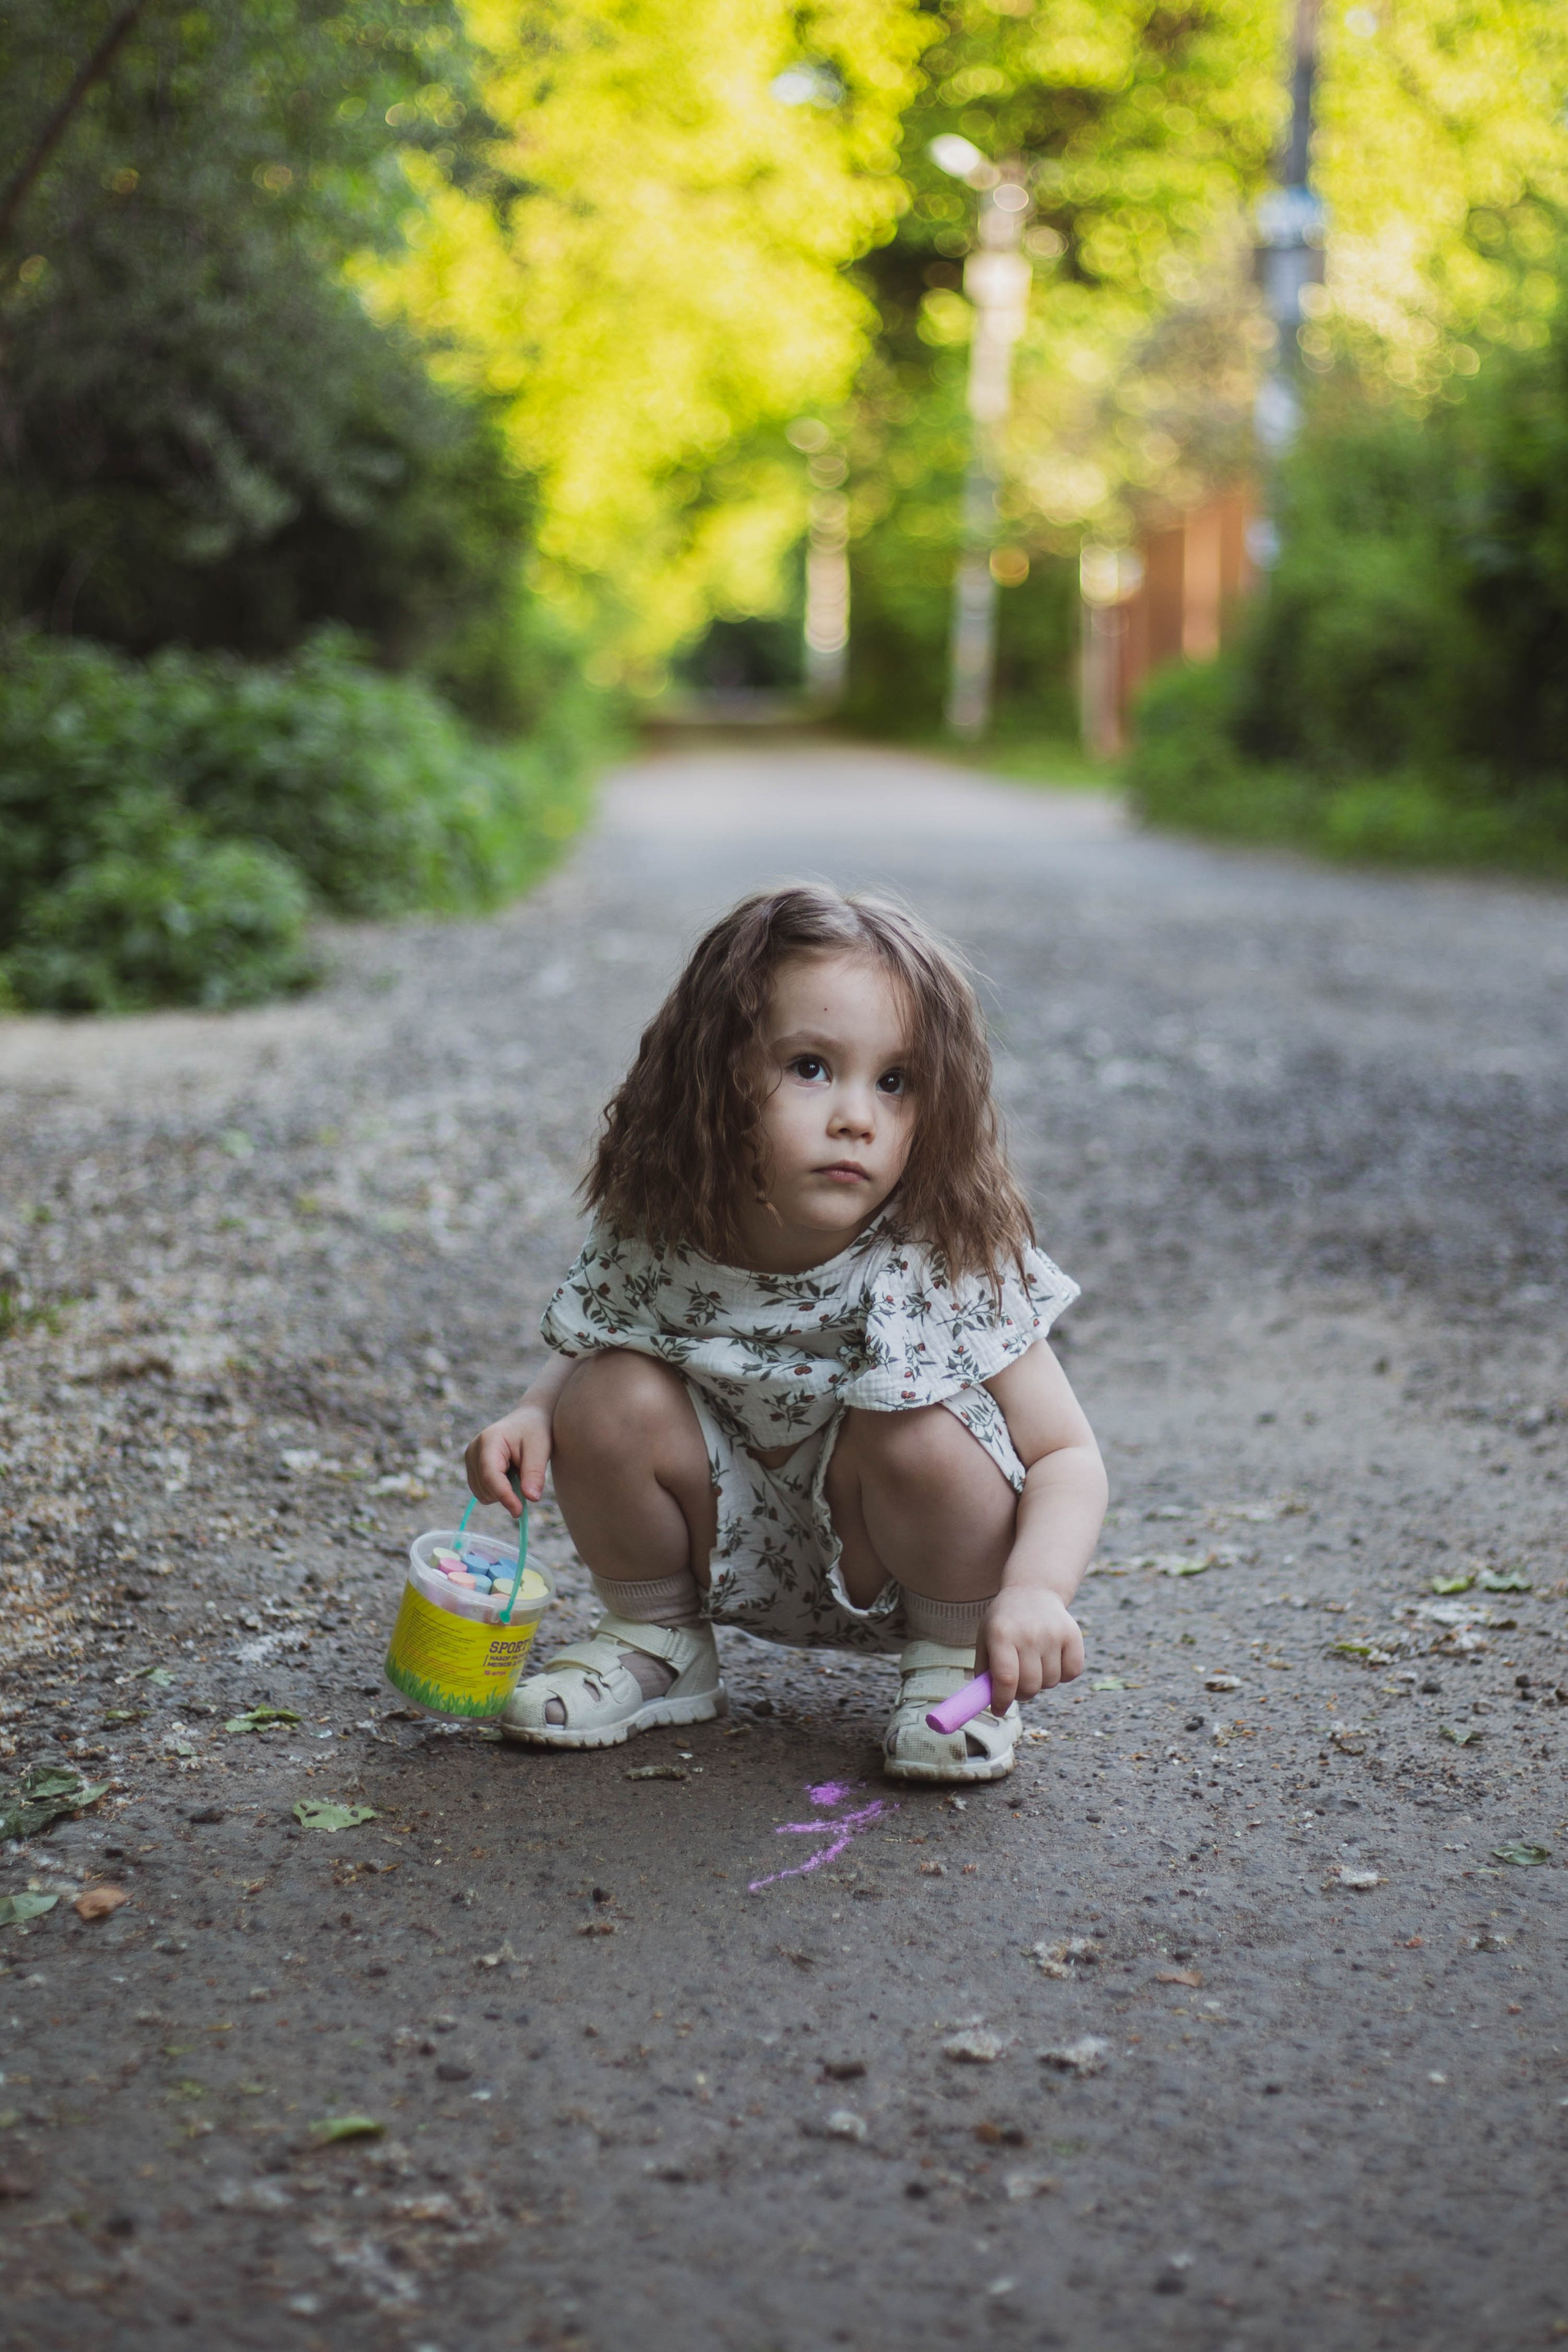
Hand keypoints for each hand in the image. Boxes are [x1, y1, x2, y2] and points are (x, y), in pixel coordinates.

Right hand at [464, 1401, 551, 1516]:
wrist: (528, 1420)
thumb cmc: (535, 1431)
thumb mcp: (541, 1449)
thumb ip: (534, 1473)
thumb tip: (530, 1498)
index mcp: (489, 1441)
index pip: (490, 1476)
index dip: (504, 1496)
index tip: (519, 1511)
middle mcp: (473, 1450)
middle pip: (485, 1488)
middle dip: (507, 1493)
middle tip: (527, 1479)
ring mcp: (470, 1459)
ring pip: (482, 1494)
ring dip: (502, 1493)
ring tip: (518, 1473)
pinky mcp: (472, 1468)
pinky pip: (482, 1492)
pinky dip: (497, 1491)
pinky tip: (509, 1475)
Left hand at [977, 1587, 1084, 1713]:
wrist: (1033, 1591)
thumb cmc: (1005, 1622)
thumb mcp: (985, 1638)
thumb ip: (984, 1671)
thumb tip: (987, 1702)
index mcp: (1001, 1633)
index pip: (1006, 1678)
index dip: (1002, 1700)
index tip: (999, 1709)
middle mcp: (1029, 1633)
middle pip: (1030, 1685)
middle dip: (1021, 1693)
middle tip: (1017, 1685)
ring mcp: (1054, 1633)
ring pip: (1050, 1682)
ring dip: (1041, 1682)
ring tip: (1033, 1664)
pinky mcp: (1074, 1635)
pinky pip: (1071, 1673)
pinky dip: (1062, 1675)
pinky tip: (1051, 1660)